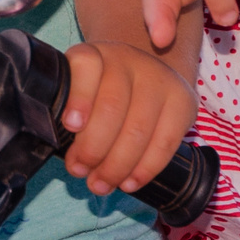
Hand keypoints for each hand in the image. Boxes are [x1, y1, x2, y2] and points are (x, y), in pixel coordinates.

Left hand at [56, 41, 196, 196]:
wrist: (145, 75)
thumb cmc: (101, 92)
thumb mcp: (79, 89)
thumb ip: (66, 108)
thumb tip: (55, 147)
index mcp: (95, 54)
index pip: (86, 65)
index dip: (79, 96)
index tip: (70, 125)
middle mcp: (128, 60)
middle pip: (112, 106)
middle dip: (93, 148)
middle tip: (79, 171)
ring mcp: (159, 78)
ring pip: (138, 128)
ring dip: (116, 166)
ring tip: (101, 184)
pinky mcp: (184, 100)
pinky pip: (166, 142)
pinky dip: (145, 169)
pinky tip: (129, 183)